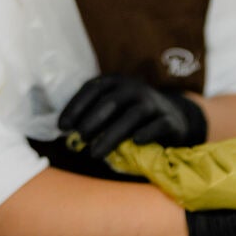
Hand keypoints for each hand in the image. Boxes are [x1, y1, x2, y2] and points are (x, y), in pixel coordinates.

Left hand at [58, 73, 207, 156]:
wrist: (173, 118)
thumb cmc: (131, 115)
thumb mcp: (112, 108)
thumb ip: (92, 114)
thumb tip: (66, 132)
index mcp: (116, 82)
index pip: (93, 88)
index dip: (76, 106)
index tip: (63, 126)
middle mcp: (134, 88)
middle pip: (111, 102)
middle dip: (92, 120)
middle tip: (80, 139)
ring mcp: (154, 103)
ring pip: (132, 116)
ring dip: (111, 135)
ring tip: (95, 154)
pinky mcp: (169, 120)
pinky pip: (158, 125)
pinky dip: (146, 133)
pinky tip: (134, 142)